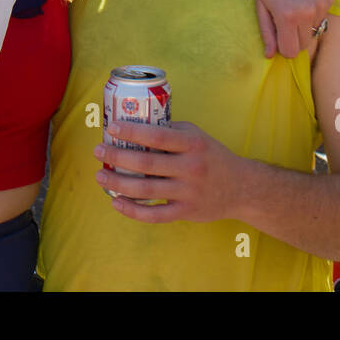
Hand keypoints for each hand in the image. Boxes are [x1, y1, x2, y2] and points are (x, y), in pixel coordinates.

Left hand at [94, 120, 243, 223]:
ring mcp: (188, 192)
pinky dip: (132, 210)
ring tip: (100, 176)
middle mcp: (191, 167)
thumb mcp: (197, 136)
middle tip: (98, 151)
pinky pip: (154, 215)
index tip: (111, 128)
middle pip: (146, 162)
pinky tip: (116, 202)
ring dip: (118, 183)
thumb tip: (136, 124)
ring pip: (146, 189)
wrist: (241, 187)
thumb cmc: (212, 156)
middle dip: (117, 156)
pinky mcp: (185, 212)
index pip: (158, 135)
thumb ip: (171, 131)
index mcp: (193, 144)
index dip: (132, 131)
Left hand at [254, 0, 334, 58]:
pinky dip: (313, 14)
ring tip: (294, 5)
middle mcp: (308, 14)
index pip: (290, 51)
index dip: (283, 47)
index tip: (278, 36)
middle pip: (303, 45)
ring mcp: (321, 6)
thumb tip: (270, 55)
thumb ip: (267, 32)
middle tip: (284, 21)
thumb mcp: (261, 4)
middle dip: (293, 39)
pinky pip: (322, 18)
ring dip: (304, 26)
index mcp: (287, 16)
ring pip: (313, 31)